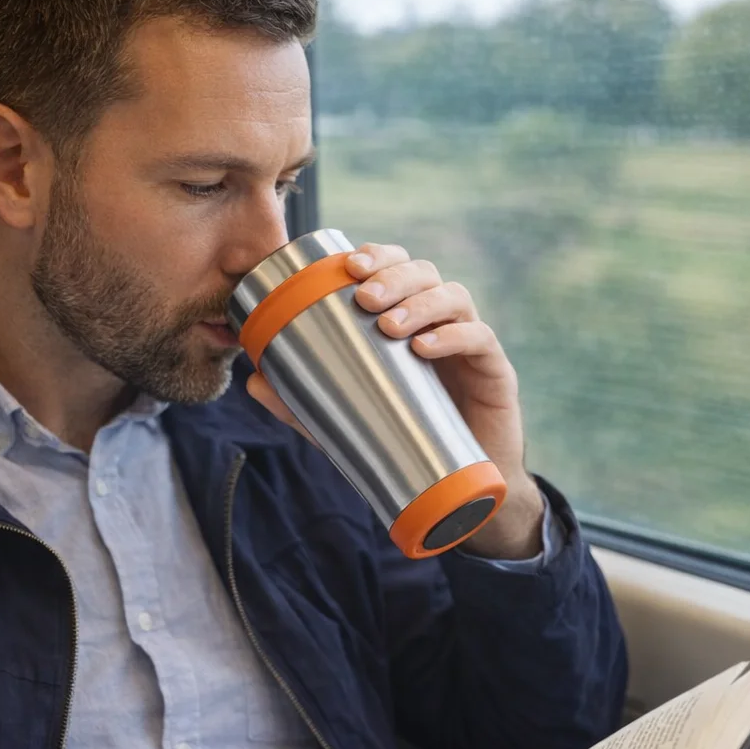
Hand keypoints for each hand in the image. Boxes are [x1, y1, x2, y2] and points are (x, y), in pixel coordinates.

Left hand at [246, 243, 544, 558]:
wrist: (462, 492)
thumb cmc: (406, 444)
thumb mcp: (348, 422)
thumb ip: (303, 404)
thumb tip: (253, 382)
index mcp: (408, 323)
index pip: (397, 269)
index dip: (377, 257)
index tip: (347, 266)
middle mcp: (441, 324)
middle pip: (424, 272)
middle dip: (393, 273)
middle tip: (363, 295)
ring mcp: (470, 345)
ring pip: (453, 297)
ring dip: (419, 302)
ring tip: (388, 324)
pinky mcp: (495, 372)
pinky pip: (480, 339)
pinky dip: (454, 336)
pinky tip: (424, 349)